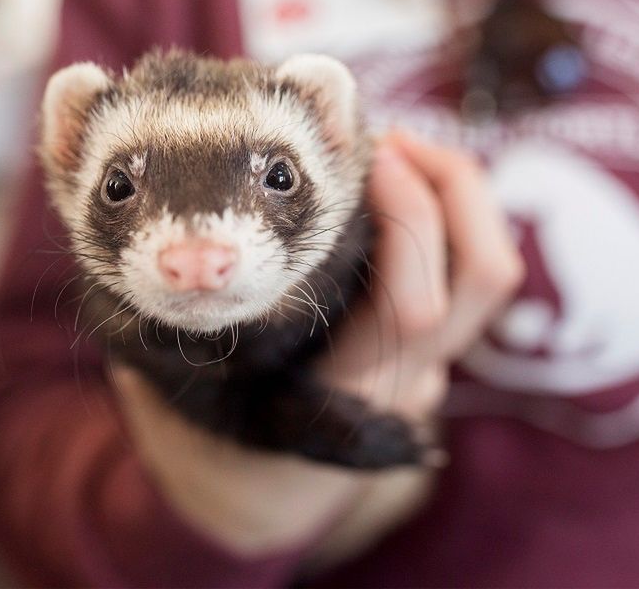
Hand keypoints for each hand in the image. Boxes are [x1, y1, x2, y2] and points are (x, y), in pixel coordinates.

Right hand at [114, 131, 522, 560]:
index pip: (414, 308)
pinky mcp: (432, 346)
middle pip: (483, 277)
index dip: (411, 221)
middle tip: (388, 141)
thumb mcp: (171, 387)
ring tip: (397, 150)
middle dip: (452, 187)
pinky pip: (467, 270)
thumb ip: (166, 323)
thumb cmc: (208, 433)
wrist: (254, 498)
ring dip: (459, 194)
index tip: (368, 157)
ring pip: (490, 271)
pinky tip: (391, 184)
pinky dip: (448, 213)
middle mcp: (402, 378)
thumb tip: (148, 239)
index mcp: (343, 391)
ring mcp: (427, 364)